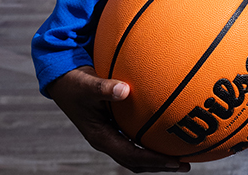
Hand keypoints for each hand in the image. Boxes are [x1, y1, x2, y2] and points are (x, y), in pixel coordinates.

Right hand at [47, 66, 190, 172]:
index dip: (153, 161)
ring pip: (136, 152)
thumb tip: (125, 90)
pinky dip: (150, 139)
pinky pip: (135, 138)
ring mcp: (110, 135)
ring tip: (180, 154)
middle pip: (136, 161)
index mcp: (100, 137)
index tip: (174, 162)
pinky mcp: (113, 126)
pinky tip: (165, 129)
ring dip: (156, 156)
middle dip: (160, 165)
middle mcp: (107, 140)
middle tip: (184, 165)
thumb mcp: (87, 85)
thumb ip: (105, 88)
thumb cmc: (75, 83)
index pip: (131, 156)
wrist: (63, 82)